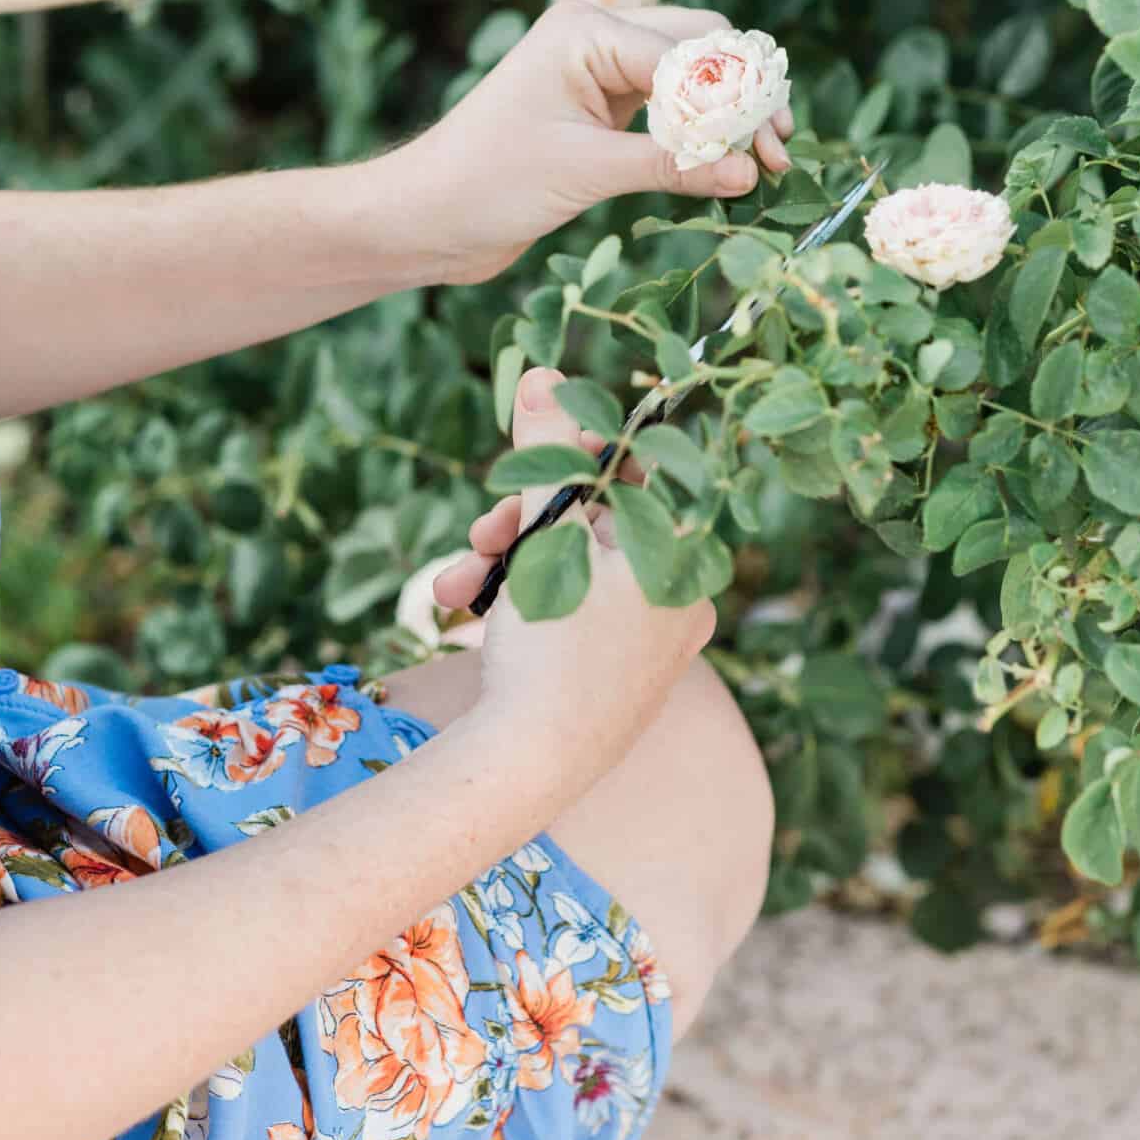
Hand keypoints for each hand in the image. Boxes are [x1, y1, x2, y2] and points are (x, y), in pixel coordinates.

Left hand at [394, 0, 793, 282]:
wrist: (423, 218)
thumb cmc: (485, 184)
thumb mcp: (584, 173)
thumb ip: (671, 167)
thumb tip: (748, 173)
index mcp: (584, 29)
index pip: (686, 56)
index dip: (735, 103)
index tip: (772, 152)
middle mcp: (594, 38)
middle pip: (699, 49)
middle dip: (742, 97)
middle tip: (779, 152)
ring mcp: (597, 73)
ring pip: (689, 78)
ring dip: (726, 116)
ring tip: (764, 164)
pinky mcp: (599, 111)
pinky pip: (667, 111)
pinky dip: (699, 135)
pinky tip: (726, 167)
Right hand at [440, 367, 715, 788]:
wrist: (532, 767)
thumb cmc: (555, 647)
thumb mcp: (546, 533)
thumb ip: (546, 451)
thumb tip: (545, 371)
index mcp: (685, 555)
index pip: (635, 474)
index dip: (572, 456)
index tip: (524, 454)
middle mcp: (677, 598)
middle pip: (595, 523)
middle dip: (522, 520)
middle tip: (481, 530)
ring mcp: (646, 643)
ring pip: (569, 568)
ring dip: (504, 563)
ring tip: (455, 582)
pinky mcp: (610, 676)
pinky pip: (566, 614)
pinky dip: (517, 604)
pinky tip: (463, 610)